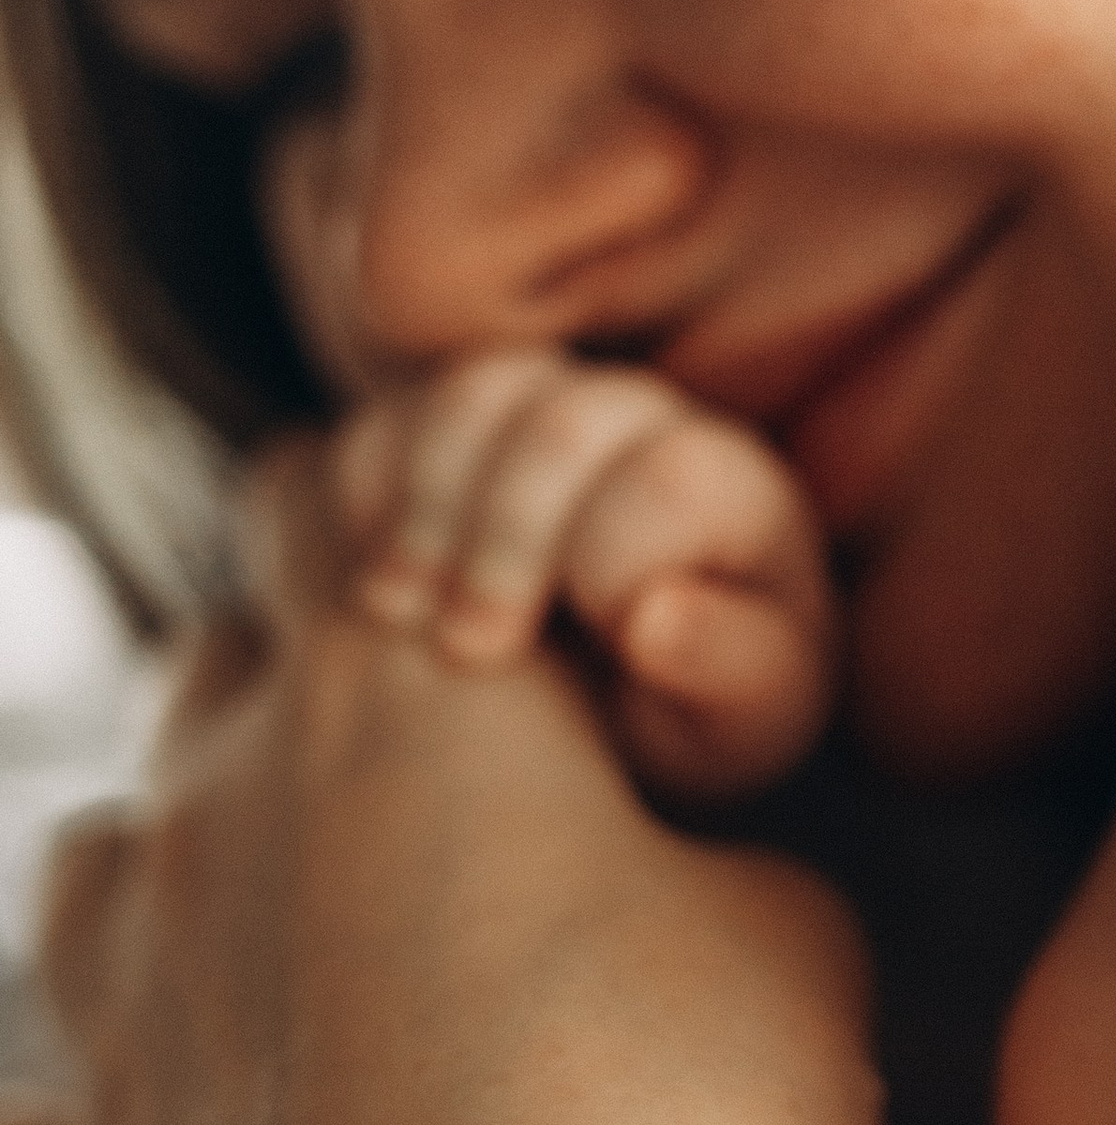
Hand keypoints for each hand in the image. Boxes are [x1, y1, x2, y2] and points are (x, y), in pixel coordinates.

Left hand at [37, 446, 880, 1124]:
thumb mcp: (792, 945)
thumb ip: (695, 858)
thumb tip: (654, 873)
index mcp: (402, 698)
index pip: (341, 494)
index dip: (403, 506)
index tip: (476, 573)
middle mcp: (221, 812)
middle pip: (224, 674)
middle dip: (308, 701)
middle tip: (439, 794)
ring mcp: (124, 997)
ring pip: (111, 857)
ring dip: (194, 873)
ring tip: (306, 960)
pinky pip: (37, 1121)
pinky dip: (86, 1110)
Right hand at [334, 353, 834, 797]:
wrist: (614, 702)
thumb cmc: (693, 714)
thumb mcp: (731, 729)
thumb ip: (725, 669)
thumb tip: (657, 615)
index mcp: (742, 496)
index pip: (670, 481)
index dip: (601, 564)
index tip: (577, 653)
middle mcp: (652, 427)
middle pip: (563, 425)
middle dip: (500, 538)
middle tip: (464, 651)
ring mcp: (552, 407)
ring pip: (476, 396)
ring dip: (422, 509)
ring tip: (398, 615)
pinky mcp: (463, 426)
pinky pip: (394, 412)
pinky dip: (364, 488)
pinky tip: (370, 581)